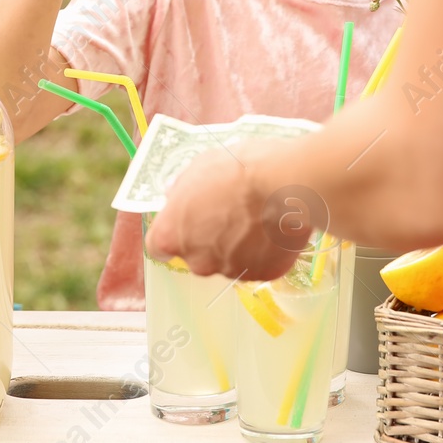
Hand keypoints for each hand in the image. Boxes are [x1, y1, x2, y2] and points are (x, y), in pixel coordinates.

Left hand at [144, 142, 303, 281]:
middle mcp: (196, 261)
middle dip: (210, 238)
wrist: (284, 183)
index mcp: (171, 235)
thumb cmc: (238, 168)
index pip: (159, 246)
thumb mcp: (199, 166)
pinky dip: (265, 251)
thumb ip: (183, 189)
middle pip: (196, 255)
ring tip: (258, 217)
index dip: (174, 232)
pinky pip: (260, 264)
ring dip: (239, 245)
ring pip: (230, 260)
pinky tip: (274, 228)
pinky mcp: (264, 275)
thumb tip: (176, 198)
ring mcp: (230, 271)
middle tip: (231, 213)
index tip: (187, 222)